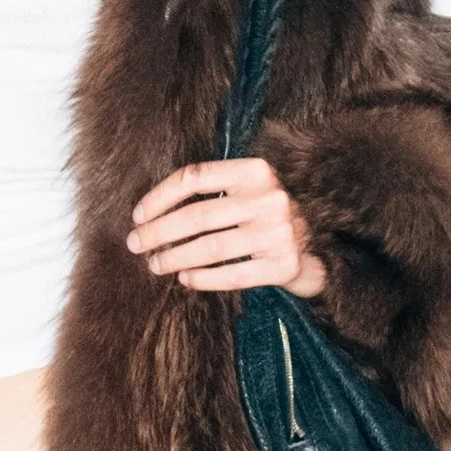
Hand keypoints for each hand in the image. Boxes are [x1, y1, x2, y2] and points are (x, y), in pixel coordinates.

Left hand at [125, 156, 326, 295]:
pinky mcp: (284, 265)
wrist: (314, 247)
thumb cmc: (263, 217)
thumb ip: (210, 191)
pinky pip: (232, 275)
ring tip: (155, 265)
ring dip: (175, 258)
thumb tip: (148, 215)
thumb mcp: (245, 191)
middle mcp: (270, 198)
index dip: (160, 196)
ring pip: (211, 248)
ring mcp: (279, 232)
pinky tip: (185, 279)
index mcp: (256, 171)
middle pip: (198, 215)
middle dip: (158, 232)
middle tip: (135, 244)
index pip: (195, 177)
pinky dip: (203, 278)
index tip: (138, 216)